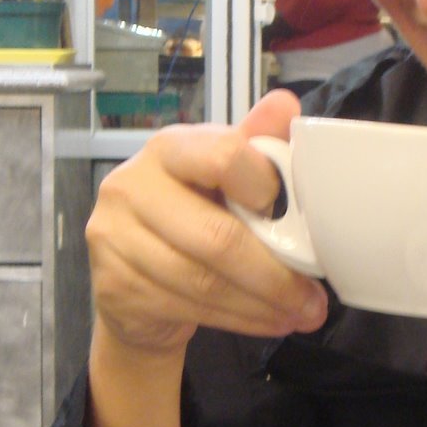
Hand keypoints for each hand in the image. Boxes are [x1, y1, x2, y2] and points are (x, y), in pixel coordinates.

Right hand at [86, 89, 328, 360]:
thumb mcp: (224, 179)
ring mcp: (114, 237)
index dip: (266, 189)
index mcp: (168, 148)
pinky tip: (265, 322)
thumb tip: (287, 104)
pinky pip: (187, 308)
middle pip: (216, 237)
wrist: (136, 281)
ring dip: (260, 304)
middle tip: (312, 298)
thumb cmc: (190, 219)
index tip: (296, 220)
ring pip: (203, 282)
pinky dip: (237, 320)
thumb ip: (255, 146)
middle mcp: (130, 186)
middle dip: (274, 275)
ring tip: (298, 314)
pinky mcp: (113, 285)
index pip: (222, 156)